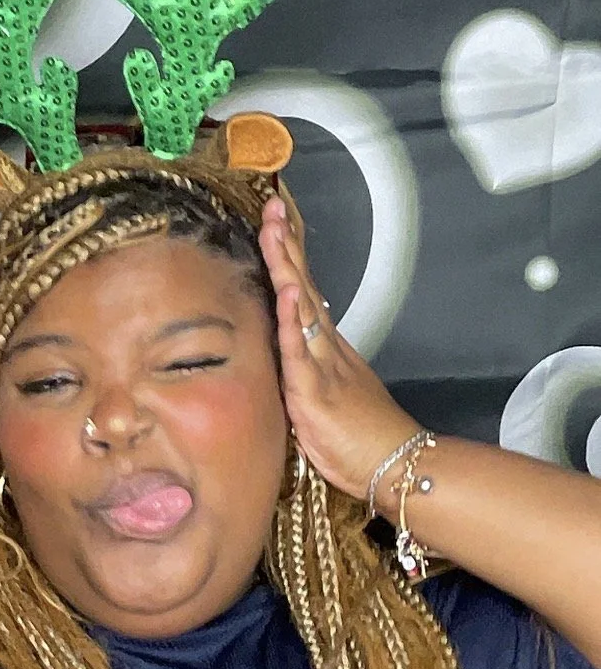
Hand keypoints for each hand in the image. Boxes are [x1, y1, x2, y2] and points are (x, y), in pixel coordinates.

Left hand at [258, 198, 419, 504]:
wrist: (394, 464)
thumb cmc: (360, 438)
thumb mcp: (321, 399)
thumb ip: (304, 374)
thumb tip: (288, 359)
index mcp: (324, 347)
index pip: (302, 291)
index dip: (290, 256)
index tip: (278, 221)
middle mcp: (324, 346)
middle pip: (301, 285)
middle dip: (286, 243)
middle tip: (274, 204)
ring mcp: (321, 363)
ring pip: (299, 305)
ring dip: (286, 265)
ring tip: (275, 229)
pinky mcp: (314, 390)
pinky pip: (301, 350)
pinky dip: (293, 318)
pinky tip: (289, 291)